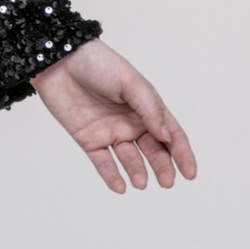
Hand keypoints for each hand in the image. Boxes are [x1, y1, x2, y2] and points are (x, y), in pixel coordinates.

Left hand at [29, 39, 196, 193]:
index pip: (170, 134)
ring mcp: (110, 132)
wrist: (59, 61)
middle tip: (167, 182)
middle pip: (153, 150)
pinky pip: (102, 162)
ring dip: (138, 172)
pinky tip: (120, 187)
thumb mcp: (130, 82)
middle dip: (163, 167)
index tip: (190, 173)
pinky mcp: (88, 139)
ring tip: (142, 183)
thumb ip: (150, 110)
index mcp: (146, 107)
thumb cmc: (98, 63)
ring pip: (129, 159)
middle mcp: (131, 122)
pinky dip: (111, 176)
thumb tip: (167, 137)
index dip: (182, 154)